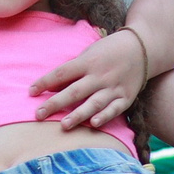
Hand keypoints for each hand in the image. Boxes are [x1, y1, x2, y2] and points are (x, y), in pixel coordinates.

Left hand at [32, 28, 152, 129]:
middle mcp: (100, 75)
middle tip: (38, 115)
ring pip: (94, 102)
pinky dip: (104, 116)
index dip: (45, 82)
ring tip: (64, 125)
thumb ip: (72, 71)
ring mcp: (114, 86)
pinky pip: (115, 108)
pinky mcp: (126, 97)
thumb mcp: (88, 55)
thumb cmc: (108, 51)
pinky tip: (93, 124)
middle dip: (56, 103)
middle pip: (74, 91)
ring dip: (79, 114)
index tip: (31, 92)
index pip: (62, 73)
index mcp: (88, 62)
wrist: (142, 48)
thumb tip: (50, 86)